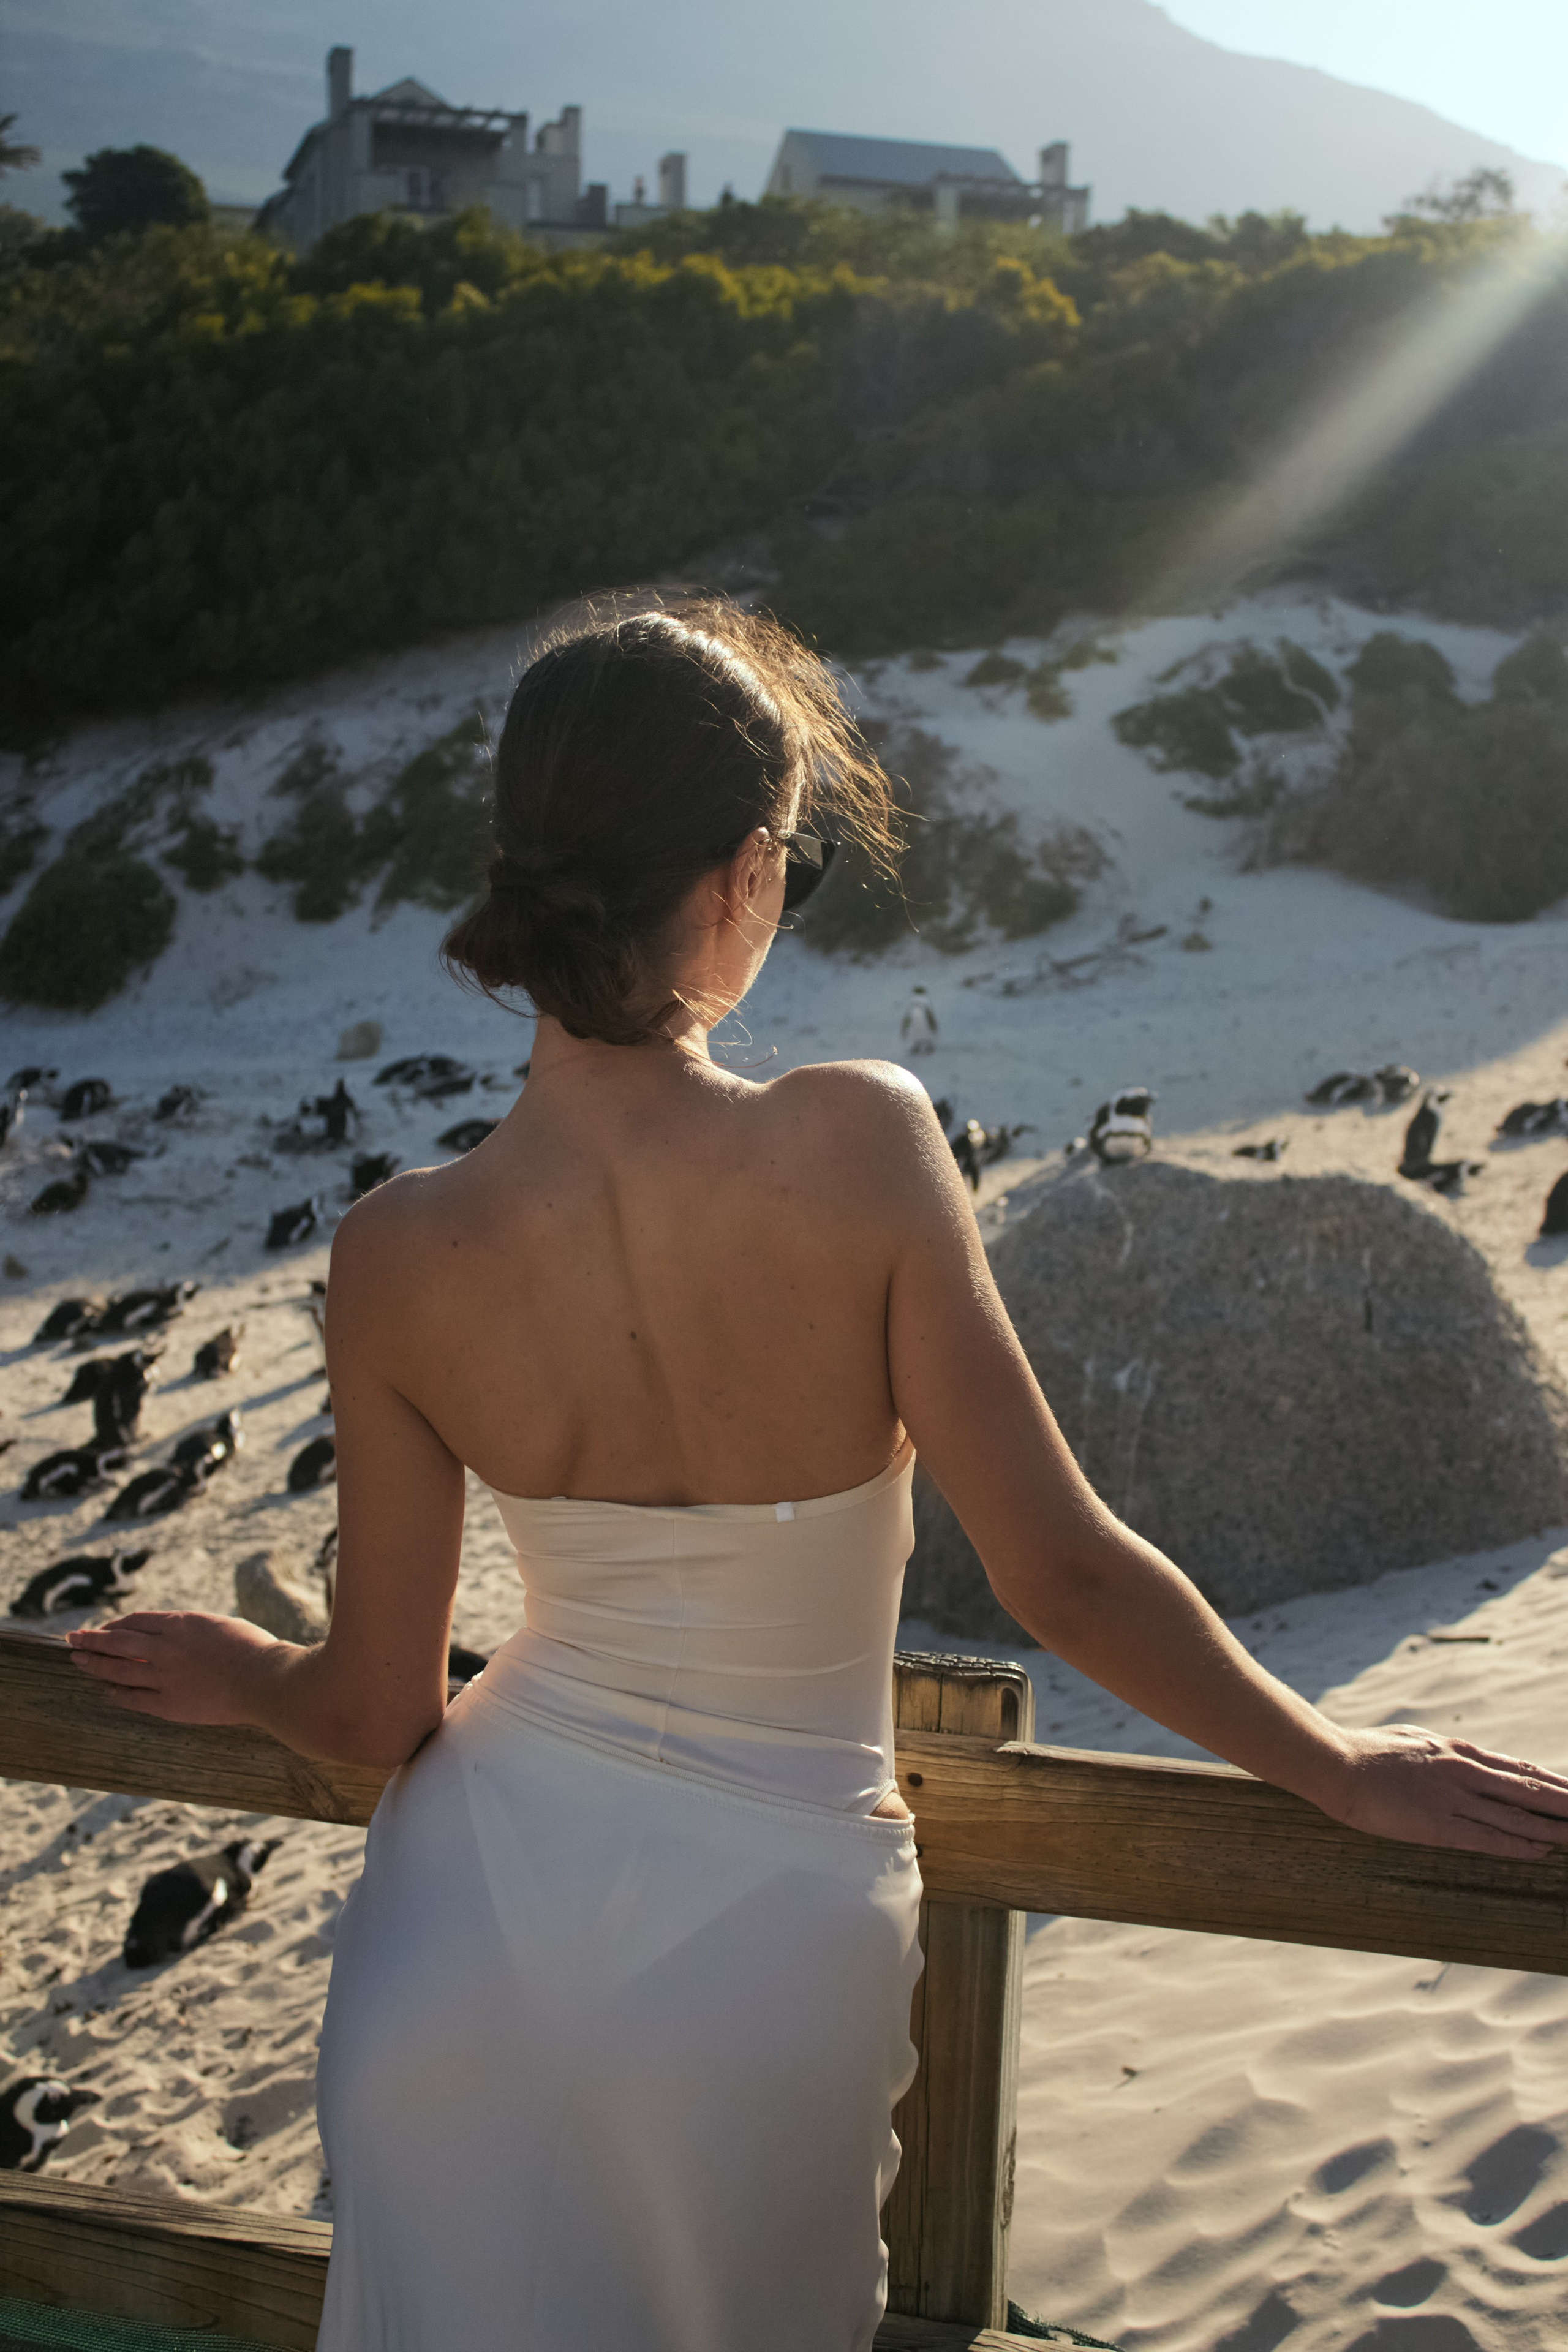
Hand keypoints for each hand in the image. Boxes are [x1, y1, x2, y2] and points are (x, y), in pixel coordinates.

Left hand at [66, 1611, 282, 1725]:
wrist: (265, 1680)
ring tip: (78, 1661)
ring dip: (95, 1664)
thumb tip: (178, 1632)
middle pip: (118, 1641)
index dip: (116, 1624)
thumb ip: (195, 1630)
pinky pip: (135, 1698)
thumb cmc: (254, 1649)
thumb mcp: (221, 1626)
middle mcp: (166, 1648)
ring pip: (119, 1669)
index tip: (104, 1627)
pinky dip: (117, 1694)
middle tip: (72, 1640)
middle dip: (92, 1640)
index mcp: (181, 1624)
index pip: (137, 1621)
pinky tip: (106, 1691)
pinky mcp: (170, 1704)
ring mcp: (165, 1677)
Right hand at [1323, 1724, 1567, 1859]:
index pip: (1515, 1769)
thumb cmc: (1364, 1751)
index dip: (1550, 1781)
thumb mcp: (1412, 1741)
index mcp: (1455, 1751)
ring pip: (1515, 1815)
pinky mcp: (1437, 1824)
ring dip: (1553, 1827)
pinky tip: (1542, 1850)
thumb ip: (1439, 1752)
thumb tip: (1456, 1755)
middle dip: (1564, 1803)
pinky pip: (1487, 1837)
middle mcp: (1462, 1771)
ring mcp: (1452, 1798)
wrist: (1334, 1762)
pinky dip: (1519, 1844)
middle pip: (1526, 1789)